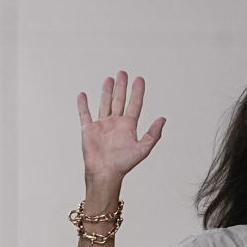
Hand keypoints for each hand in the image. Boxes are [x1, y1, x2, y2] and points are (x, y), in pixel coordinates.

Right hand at [78, 72, 165, 186]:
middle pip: (119, 101)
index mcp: (128, 127)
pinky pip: (85, 114)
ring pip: (105, 104)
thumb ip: (153, 134)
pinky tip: (83, 95)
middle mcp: (116, 124)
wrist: (104, 173)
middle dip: (121, 87)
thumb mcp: (142, 149)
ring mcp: (102, 125)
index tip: (139, 79)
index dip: (137, 92)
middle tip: (123, 73)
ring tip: (109, 79)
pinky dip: (83, 105)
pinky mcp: (89, 129)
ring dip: (107, 92)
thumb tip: (163, 119)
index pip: (135, 105)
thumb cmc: (123, 164)